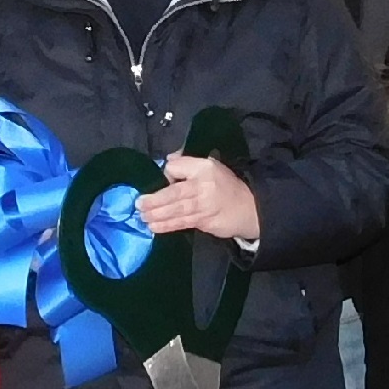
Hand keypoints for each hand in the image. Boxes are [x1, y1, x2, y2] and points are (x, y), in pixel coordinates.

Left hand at [132, 153, 260, 245]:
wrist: (250, 207)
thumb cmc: (225, 185)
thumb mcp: (210, 166)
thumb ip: (186, 164)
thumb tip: (166, 161)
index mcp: (203, 168)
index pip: (177, 168)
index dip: (166, 174)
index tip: (161, 182)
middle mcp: (203, 186)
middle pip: (174, 193)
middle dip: (154, 200)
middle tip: (139, 205)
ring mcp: (204, 206)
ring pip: (176, 210)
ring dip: (157, 215)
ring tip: (143, 217)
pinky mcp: (205, 222)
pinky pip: (182, 223)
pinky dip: (167, 226)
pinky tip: (155, 227)